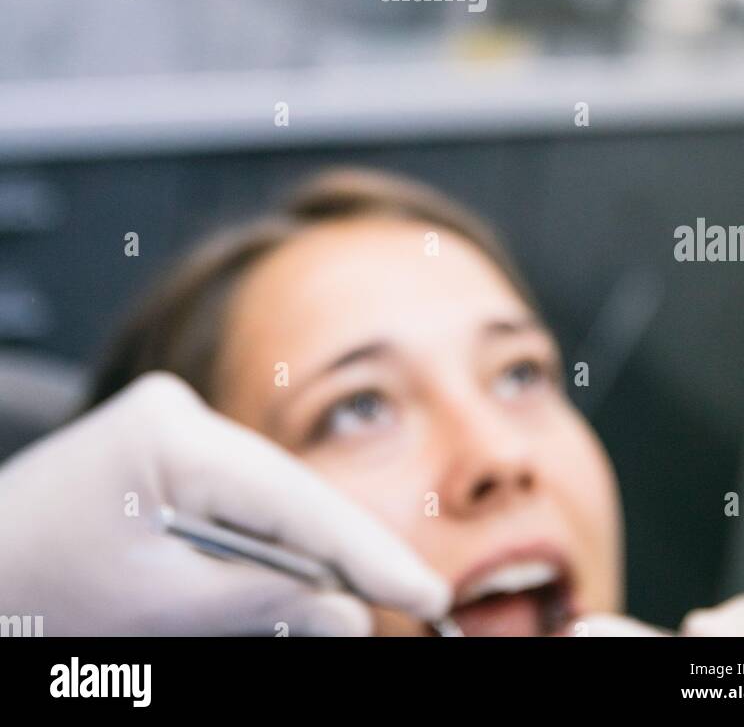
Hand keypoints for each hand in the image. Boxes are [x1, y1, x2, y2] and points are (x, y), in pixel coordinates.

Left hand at [0, 372, 448, 636]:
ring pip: (265, 495)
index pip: (296, 498)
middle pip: (287, 491)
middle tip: (410, 601)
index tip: (424, 594)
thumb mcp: (160, 609)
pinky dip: (263, 542)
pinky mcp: (159, 448)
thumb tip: (351, 611)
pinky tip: (296, 577)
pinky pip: (235, 495)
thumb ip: (264, 599)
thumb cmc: (36, 594)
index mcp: (170, 436)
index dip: (368, 551)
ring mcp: (165, 424)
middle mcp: (173, 411)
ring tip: (360, 594)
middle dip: (342, 554)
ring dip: (304, 551)